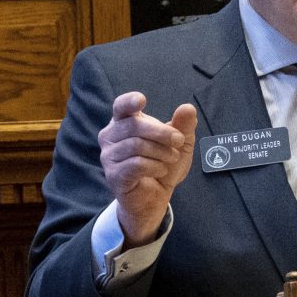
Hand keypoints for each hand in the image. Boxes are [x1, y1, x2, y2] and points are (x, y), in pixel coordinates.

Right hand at [99, 92, 197, 245]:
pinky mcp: (113, 175)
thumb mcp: (179, 143)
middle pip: (133, 125)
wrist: (155, 196)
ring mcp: (108, 157)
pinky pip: (135, 165)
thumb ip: (183, 125)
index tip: (142, 101)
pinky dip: (155, 167)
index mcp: (123, 122)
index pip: (121, 107)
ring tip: (171, 158)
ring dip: (161, 152)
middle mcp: (110, 137)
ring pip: (136, 145)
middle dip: (162, 133)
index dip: (129, 102)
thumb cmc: (162, 163)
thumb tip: (187, 108)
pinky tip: (161, 170)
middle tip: (178, 141)